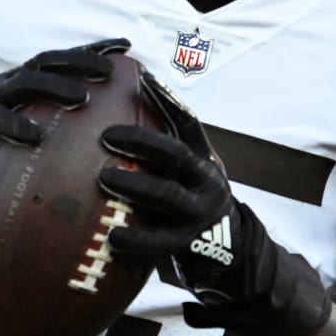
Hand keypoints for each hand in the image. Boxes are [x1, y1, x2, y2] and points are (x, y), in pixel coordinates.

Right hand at [0, 38, 128, 220]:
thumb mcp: (28, 129)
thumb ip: (59, 125)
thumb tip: (106, 129)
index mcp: (23, 81)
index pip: (62, 58)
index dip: (93, 48)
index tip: (127, 45)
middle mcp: (7, 84)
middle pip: (47, 62)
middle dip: (81, 61)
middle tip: (113, 70)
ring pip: (24, 84)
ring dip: (55, 87)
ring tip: (84, 98)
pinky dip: (18, 128)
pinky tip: (40, 137)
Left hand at [97, 69, 330, 335]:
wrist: (233, 258)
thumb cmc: (192, 208)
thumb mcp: (187, 178)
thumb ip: (163, 156)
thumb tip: (116, 119)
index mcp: (204, 160)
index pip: (187, 123)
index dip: (167, 99)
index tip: (144, 76)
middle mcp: (207, 182)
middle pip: (175, 154)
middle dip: (141, 142)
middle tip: (106, 135)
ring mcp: (201, 214)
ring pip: (167, 195)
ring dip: (133, 185)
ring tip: (103, 178)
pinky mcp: (193, 246)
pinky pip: (161, 242)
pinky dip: (135, 238)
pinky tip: (113, 236)